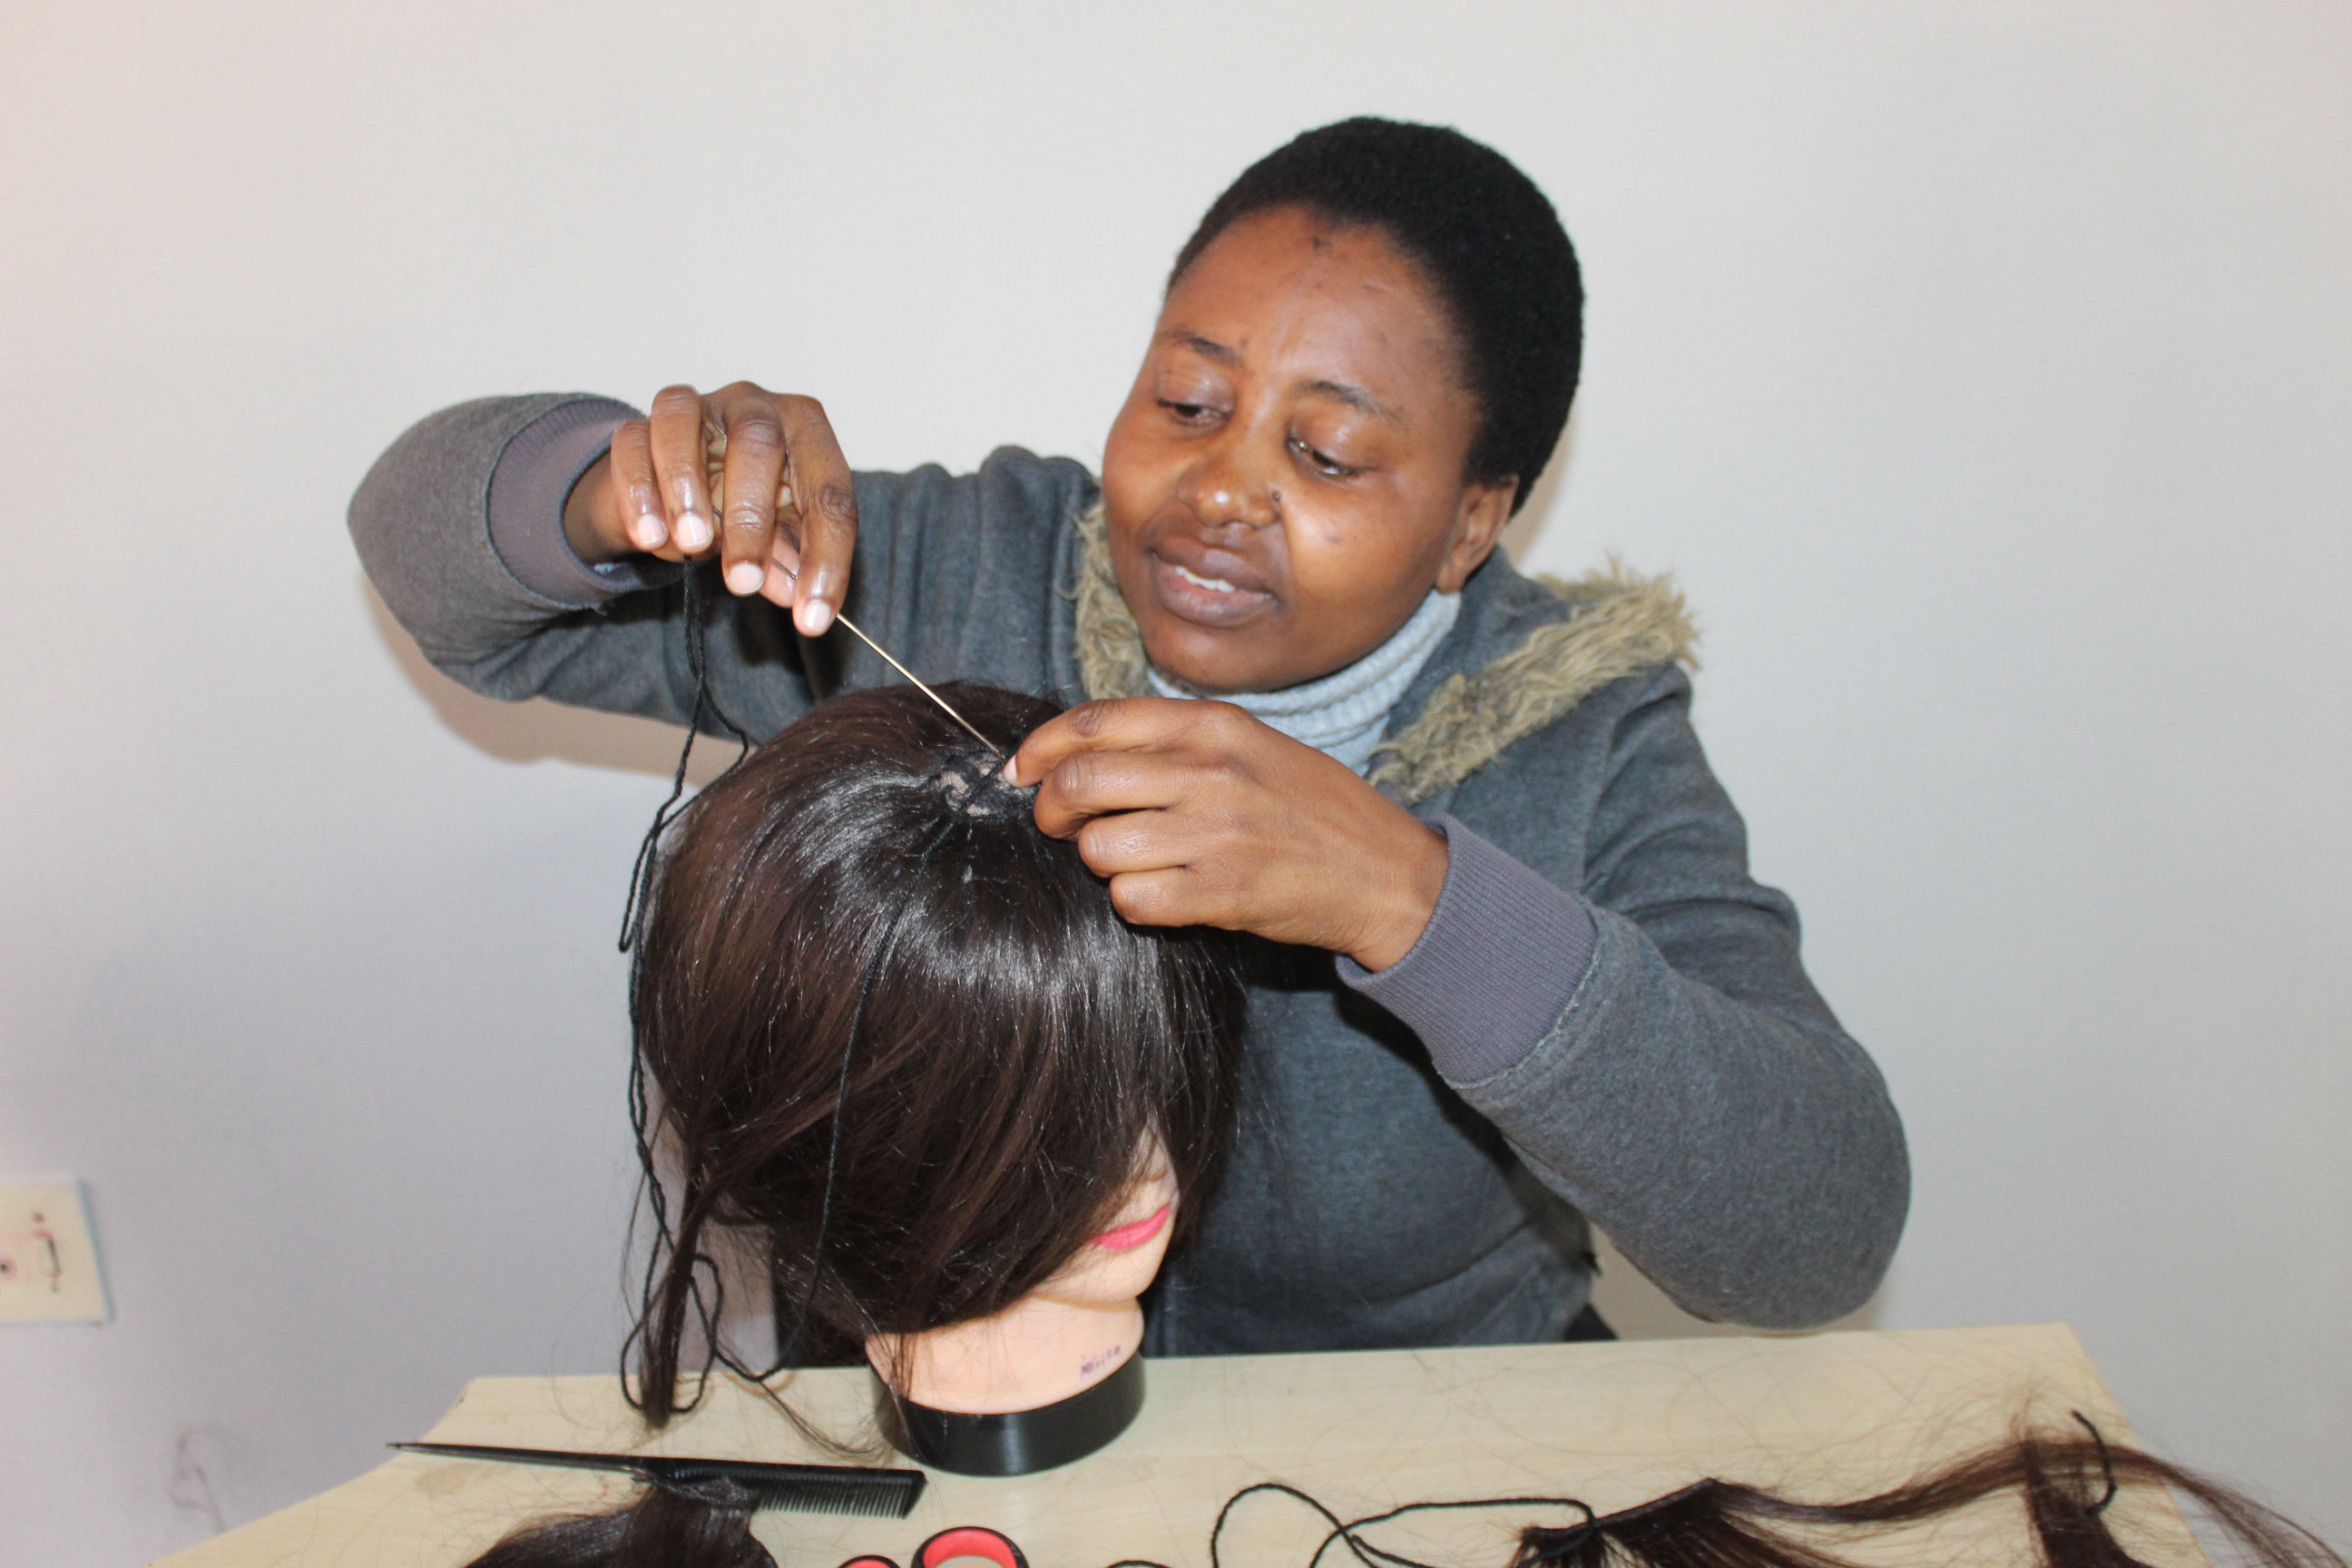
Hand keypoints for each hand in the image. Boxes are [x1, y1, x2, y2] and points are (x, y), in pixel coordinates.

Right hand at [563, 382, 855, 636]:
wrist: (681, 493)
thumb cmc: (745, 507)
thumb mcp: (779, 537)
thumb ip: (788, 561)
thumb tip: (794, 595)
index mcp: (807, 431)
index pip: (828, 491)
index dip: (826, 558)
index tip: (812, 619)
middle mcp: (754, 405)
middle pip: (758, 441)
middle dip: (751, 518)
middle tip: (742, 581)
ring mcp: (695, 406)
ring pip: (686, 422)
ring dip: (686, 486)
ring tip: (691, 543)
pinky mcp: (640, 424)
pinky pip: (632, 443)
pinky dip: (640, 490)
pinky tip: (649, 535)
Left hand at [1008, 698, 1448, 969]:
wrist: (1387, 873)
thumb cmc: (1313, 807)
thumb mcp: (1252, 745)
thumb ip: (1174, 741)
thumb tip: (1079, 753)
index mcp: (1214, 725)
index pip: (1093, 722)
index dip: (1040, 748)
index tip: (1020, 771)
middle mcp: (1210, 772)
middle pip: (1078, 784)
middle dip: (1049, 810)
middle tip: (1056, 826)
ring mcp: (1216, 833)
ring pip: (1097, 848)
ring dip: (1100, 861)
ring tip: (1134, 860)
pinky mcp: (1221, 893)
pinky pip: (1132, 899)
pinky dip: (1134, 901)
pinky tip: (1164, 892)